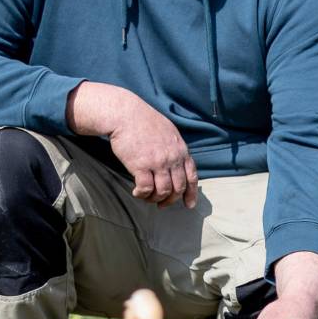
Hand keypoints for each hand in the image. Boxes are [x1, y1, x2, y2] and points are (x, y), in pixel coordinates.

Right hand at [67, 82, 197, 207]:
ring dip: (155, 199)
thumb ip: (174, 149)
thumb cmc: (144, 121)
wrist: (125, 114)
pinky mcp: (141, 165)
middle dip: (170, 200)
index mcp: (181, 149)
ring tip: (146, 197)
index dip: (191, 193)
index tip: (189, 205)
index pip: (192, 176)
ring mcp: (158, 162)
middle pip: (178, 188)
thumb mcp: (168, 132)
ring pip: (163, 191)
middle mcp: (172, 158)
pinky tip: (136, 192)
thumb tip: (176, 164)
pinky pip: (146, 189)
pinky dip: (142, 194)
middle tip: (161, 204)